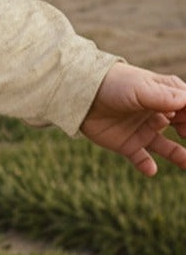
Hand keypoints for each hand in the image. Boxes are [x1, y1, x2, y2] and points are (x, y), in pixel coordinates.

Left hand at [81, 60, 185, 175]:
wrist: (79, 93)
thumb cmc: (112, 84)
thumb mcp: (139, 88)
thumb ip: (164, 97)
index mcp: (163, 95)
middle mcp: (156, 114)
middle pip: (183, 127)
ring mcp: (142, 129)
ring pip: (167, 147)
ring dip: (179, 155)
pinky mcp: (127, 144)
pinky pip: (141, 159)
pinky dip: (146, 165)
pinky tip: (150, 170)